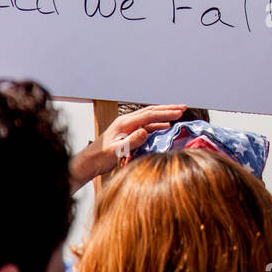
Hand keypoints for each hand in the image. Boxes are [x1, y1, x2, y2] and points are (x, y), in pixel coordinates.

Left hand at [70, 104, 187, 192]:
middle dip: (168, 109)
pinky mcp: (128, 134)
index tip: (180, 112)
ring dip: (164, 115)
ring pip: (149, 117)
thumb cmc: (99, 158)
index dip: (165, 113)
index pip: (149, 115)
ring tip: (178, 113)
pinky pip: (146, 126)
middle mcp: (126, 122)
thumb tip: (146, 131)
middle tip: (184, 107)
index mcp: (124, 123)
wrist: (87, 163)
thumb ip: (131, 141)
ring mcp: (127, 127)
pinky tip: (165, 126)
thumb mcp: (116, 151)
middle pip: (150, 111)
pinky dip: (157, 124)